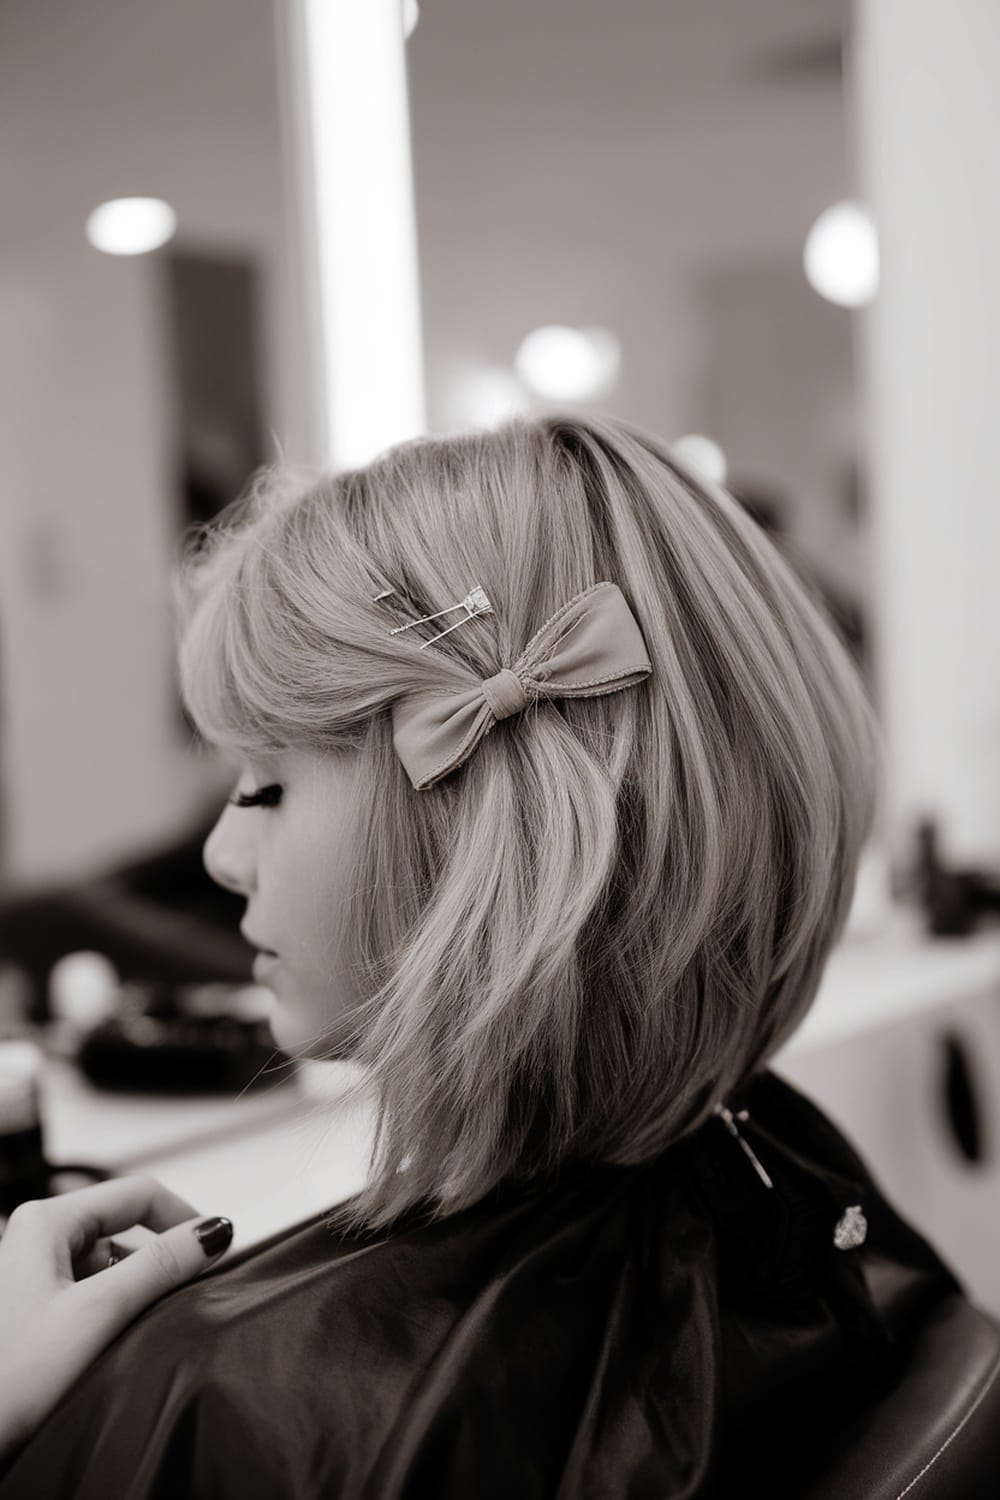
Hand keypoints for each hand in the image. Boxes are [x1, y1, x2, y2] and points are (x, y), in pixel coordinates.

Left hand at [0, 1174, 232, 1464]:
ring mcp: (33, 1271)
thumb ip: (160, 1266)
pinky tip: (113, 1339)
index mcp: (46, 1221)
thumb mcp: (99, 1313)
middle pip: (125, 1228)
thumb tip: (212, 1232)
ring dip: (135, 1287)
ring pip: (110, 1261)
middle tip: (183, 1295)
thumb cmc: (10, 1379)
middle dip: (157, 1260)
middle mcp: (37, 1237)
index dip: (184, 1217)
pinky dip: (114, 1306)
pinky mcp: (35, 1305)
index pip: (137, 1194)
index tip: (217, 1248)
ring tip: (137, 1326)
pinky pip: (92, 1288)